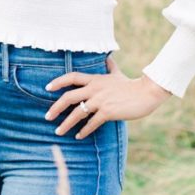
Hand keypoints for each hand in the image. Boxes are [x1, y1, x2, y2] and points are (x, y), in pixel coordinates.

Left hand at [44, 57, 170, 138]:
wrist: (146, 93)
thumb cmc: (131, 84)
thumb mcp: (117, 73)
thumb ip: (110, 67)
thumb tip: (108, 58)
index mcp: (95, 79)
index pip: (71, 77)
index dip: (58, 82)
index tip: (47, 88)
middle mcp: (94, 89)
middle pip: (69, 97)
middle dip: (55, 108)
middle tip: (47, 117)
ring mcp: (100, 100)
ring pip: (77, 113)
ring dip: (66, 124)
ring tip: (58, 131)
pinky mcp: (108, 112)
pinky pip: (91, 123)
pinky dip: (84, 131)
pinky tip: (79, 136)